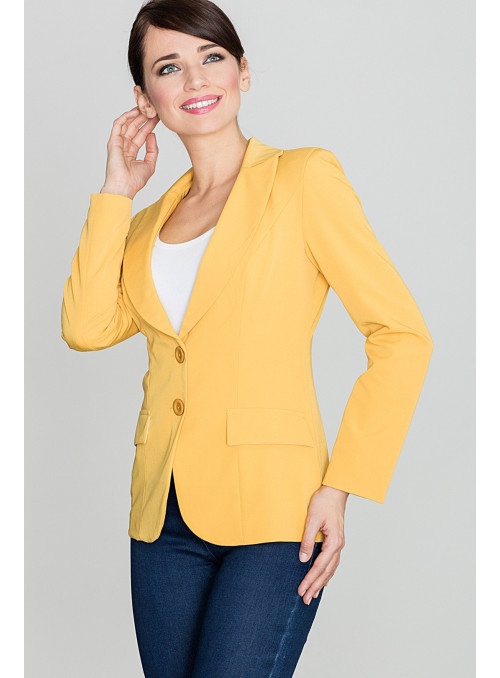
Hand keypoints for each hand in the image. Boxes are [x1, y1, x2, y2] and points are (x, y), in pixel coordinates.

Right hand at [100, 106, 159, 199]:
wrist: (123, 188)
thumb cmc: (134, 181)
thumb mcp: (150, 164)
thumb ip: (152, 150)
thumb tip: (152, 135)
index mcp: (132, 152)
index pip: (141, 135)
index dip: (149, 126)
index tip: (157, 118)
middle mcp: (124, 146)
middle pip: (134, 128)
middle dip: (143, 118)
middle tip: (153, 109)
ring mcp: (118, 143)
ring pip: (127, 124)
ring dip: (135, 115)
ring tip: (145, 107)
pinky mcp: (113, 142)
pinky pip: (118, 125)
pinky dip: (125, 117)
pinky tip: (134, 111)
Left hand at [297, 484, 347, 604]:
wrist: (335, 490)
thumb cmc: (323, 502)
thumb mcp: (312, 519)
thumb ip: (308, 540)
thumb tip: (303, 559)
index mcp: (334, 542)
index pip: (319, 566)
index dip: (309, 580)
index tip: (301, 590)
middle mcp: (338, 546)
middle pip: (326, 572)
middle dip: (315, 586)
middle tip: (305, 600)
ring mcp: (339, 544)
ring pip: (331, 569)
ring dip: (321, 582)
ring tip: (313, 595)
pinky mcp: (336, 540)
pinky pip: (332, 562)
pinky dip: (327, 572)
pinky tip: (323, 578)